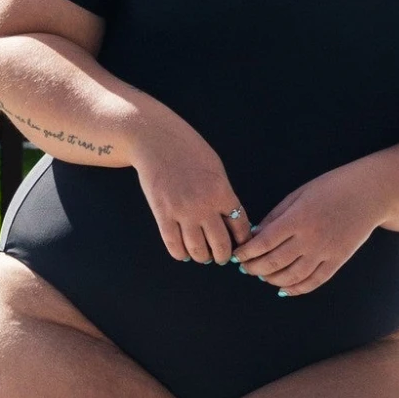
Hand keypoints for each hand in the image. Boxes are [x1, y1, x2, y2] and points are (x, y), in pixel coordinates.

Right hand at [132, 110, 246, 264]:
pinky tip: (183, 253)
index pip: (241, 227)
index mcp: (222, 192)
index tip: (240, 245)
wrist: (156, 140)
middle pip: (221, 245)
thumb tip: (230, 218)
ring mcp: (182, 212)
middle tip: (221, 257)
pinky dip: (180, 254)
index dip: (242, 241)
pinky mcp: (162, 214)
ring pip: (197, 250)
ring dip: (202, 257)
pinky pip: (173, 245)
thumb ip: (223, 193)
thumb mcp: (216, 169)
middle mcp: (204, 206)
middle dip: (223, 255)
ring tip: (202, 256)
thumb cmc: (187, 150)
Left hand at [232, 166, 380, 295]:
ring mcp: (325, 252)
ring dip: (272, 280)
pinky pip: (314, 281)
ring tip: (263, 277)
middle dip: (254, 269)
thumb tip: (256, 236)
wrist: (370, 194)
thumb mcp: (298, 194)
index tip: (237, 256)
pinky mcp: (338, 260)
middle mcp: (310, 238)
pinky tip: (285, 289)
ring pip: (291, 277)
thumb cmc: (332, 188)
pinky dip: (297, 289)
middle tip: (245, 268)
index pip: (263, 243)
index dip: (246, 253)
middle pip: (274, 263)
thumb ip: (276, 216)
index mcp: (297, 219)